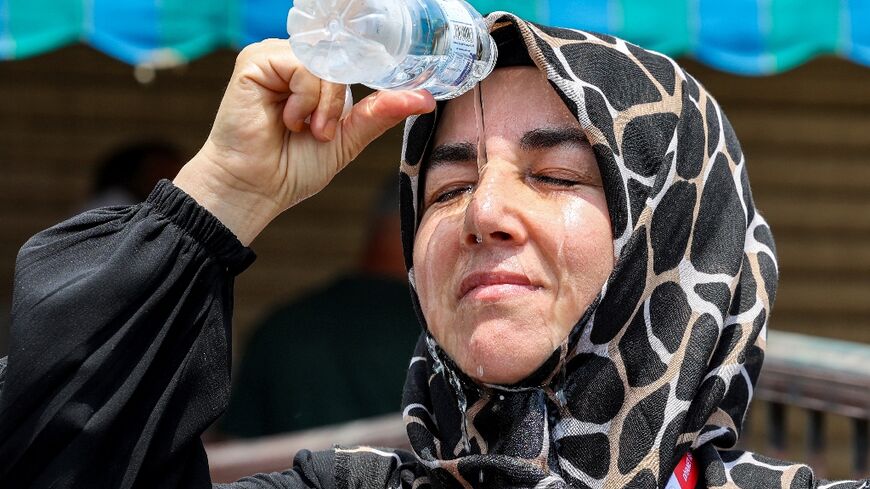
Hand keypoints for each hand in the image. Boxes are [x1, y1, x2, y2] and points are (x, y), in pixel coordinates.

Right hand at [173, 39, 434, 244]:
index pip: (351, 60)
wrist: (254, 189)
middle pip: (341, 60)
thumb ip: (381, 114)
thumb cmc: (291, 168)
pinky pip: (302, 66)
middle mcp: (293, 62)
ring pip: (325, 63)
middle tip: (322, 133)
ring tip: (304, 129)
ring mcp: (274, 58)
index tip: (355, 113)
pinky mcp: (255, 62)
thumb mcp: (348, 139)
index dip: (362, 77)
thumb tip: (425, 98)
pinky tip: (286, 120)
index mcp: (313, 76)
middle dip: (339, 103)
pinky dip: (304, 99)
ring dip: (325, 104)